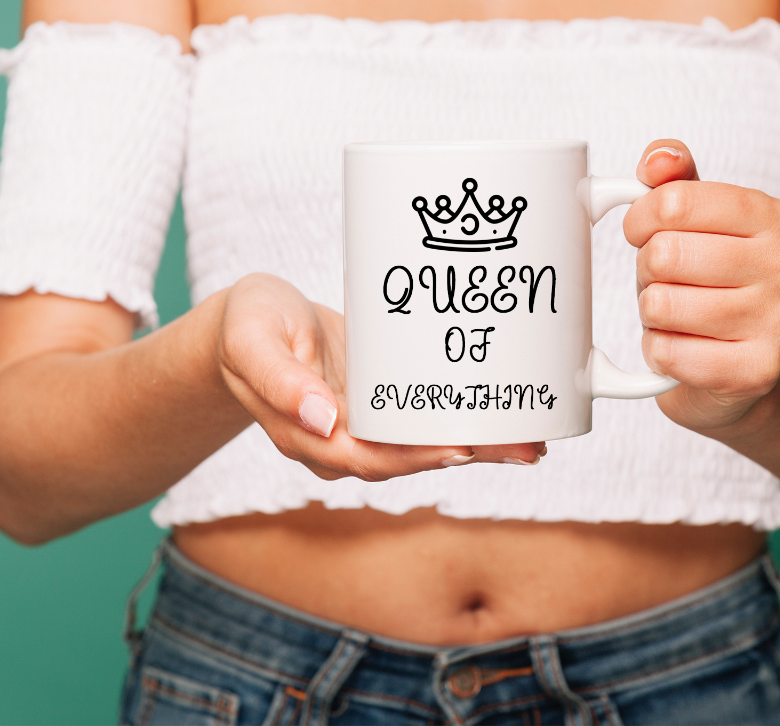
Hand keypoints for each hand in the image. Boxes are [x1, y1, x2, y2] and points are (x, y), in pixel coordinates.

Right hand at [215, 274, 544, 480]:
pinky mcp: (378, 401)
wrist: (254, 321)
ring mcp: (362, 423)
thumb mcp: (252, 341)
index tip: (463, 448)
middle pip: (409, 458)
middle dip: (466, 454)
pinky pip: (420, 417)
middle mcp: (341, 439)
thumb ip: (279, 381)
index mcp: (309, 436)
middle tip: (523, 445)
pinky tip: (495, 410)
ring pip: (421, 443)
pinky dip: (458, 417)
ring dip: (475, 443)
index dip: (417, 458)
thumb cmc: (248, 326)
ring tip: (529, 436)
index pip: (369, 459)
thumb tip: (322, 421)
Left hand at [624, 140, 779, 434]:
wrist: (749, 364)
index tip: (643, 231)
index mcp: (770, 219)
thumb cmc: (719, 285)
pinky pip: (665, 352)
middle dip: (647, 271)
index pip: (674, 201)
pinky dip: (658, 352)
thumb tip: (657, 159)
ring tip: (679, 315)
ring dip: (652, 313)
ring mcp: (775, 322)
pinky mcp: (752, 371)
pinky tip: (683, 346)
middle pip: (662, 255)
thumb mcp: (705, 224)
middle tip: (669, 281)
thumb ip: (677, 182)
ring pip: (658, 304)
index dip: (640, 219)